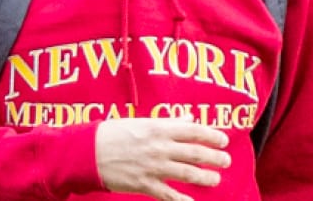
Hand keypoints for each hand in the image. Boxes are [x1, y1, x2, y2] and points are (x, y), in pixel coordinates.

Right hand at [94, 117, 230, 200]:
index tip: (223, 140)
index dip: (212, 136)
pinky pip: (168, 195)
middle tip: (226, 160)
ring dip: (205, 177)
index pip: (193, 130)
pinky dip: (182, 200)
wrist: (87, 152)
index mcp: (158, 128)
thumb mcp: (140, 122)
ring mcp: (153, 167)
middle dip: (215, 158)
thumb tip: (188, 119)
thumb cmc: (112, 134)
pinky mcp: (144, 184)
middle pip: (195, 153)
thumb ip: (167, 123)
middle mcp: (159, 147)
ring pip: (187, 174)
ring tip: (215, 179)